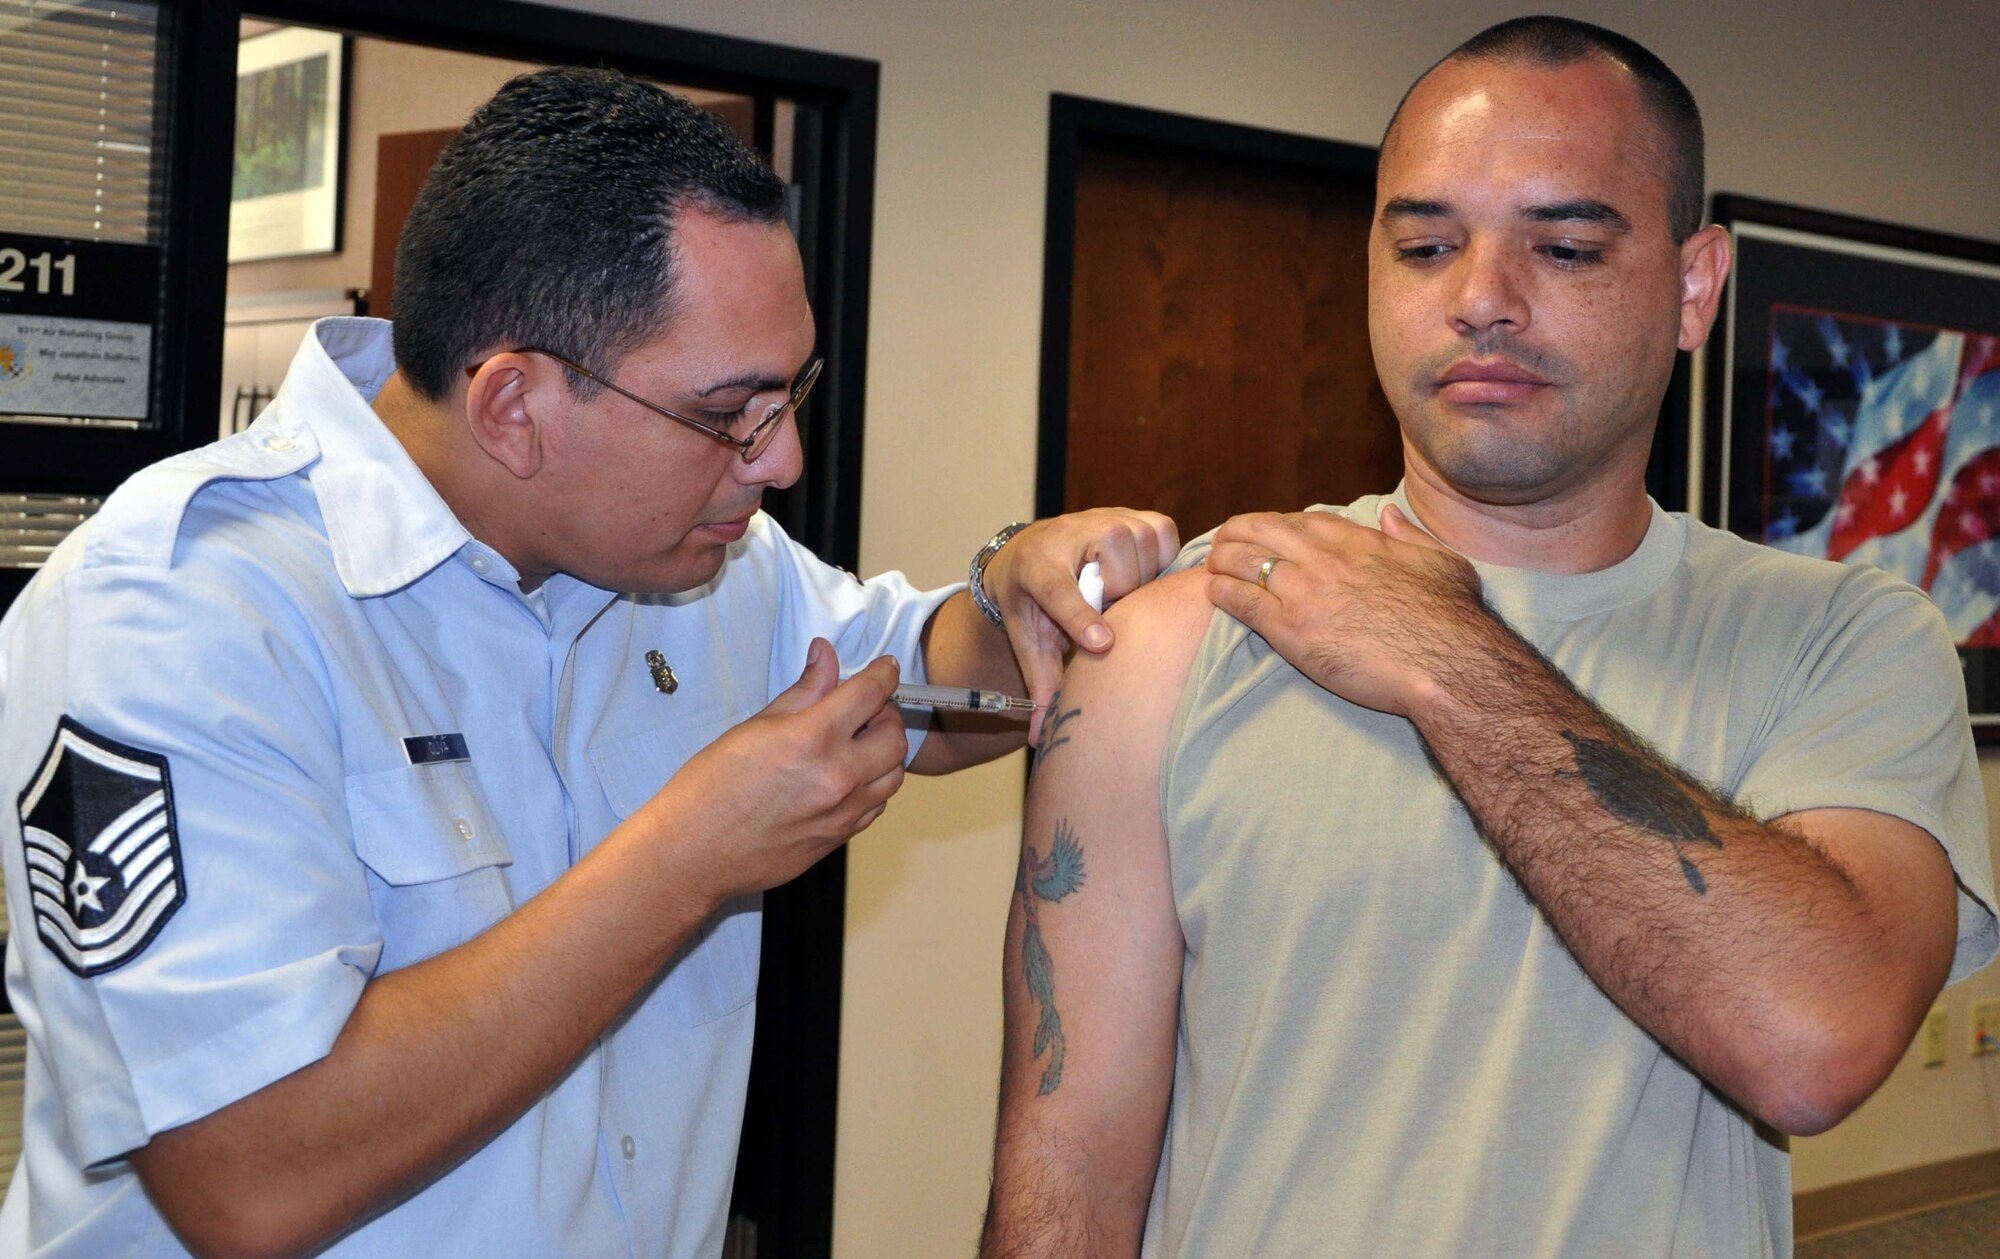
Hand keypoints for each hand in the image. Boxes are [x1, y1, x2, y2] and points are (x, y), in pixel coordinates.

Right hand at [643, 638, 908, 900]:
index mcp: (812, 738)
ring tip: (857, 745)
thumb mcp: (754, 727)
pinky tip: (847, 778)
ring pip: (894, 775)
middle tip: (864, 710)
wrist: (693, 852)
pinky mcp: (839, 839)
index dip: (884, 672)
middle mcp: (837, 776)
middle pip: (895, 736)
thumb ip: (802, 692)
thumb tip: (826, 657)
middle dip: (886, 715)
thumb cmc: (710, 788)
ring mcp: (842, 813)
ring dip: (884, 753)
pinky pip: (877, 806)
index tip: (887, 666)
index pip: (871, 693)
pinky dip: (873, 786)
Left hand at [980, 508, 1179, 726]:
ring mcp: (1106, 516)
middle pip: (1118, 580)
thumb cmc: (1032, 603)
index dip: (1081, 620)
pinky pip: (1166, 539)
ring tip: (1117, 588)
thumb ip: (1041, 683)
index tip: (1102, 643)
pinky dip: (1159, 558)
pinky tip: (1137, 571)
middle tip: (1103, 607)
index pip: (1061, 596)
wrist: (1031, 551)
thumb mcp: (1029, 641)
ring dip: (1138, 580)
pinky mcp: (1136, 513)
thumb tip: (1039, 739)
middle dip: (1117, 602)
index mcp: (1037, 569)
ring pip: (1146, 558)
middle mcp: (1071, 534)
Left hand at [1203, 504, 1495, 719]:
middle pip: (1263, 530)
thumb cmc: (1451, 617)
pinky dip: (1222, 592)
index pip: (1303, 520)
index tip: (1268, 530)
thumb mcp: (1441, 561)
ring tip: (1210, 564)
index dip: (1278, 522)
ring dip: (1221, 559)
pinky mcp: (1291, 630)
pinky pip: (1243, 602)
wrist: (1445, 663)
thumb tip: (1388, 515)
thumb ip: (1409, 535)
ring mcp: (1304, 592)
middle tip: (1224, 539)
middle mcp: (1323, 559)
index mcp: (1357, 541)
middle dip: (1238, 531)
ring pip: (1245, 561)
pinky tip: (1210, 592)